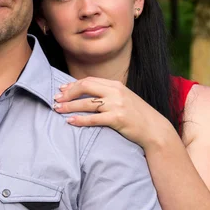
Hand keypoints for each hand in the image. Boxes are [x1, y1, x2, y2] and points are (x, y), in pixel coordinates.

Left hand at [53, 77, 168, 148]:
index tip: (61, 90)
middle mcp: (115, 92)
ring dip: (69, 106)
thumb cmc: (136, 115)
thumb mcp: (123, 99)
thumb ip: (107, 94)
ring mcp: (116, 105)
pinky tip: (71, 121)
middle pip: (86, 87)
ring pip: (87, 103)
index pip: (89, 81)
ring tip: (57, 110)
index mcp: (116, 85)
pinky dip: (80, 120)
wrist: (154, 129)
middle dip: (68, 93)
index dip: (73, 85)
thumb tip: (86, 95)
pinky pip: (93, 119)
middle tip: (56, 100)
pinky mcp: (117, 119)